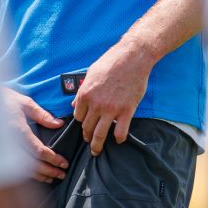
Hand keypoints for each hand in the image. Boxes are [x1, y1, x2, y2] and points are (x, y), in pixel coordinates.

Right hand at [3, 88, 69, 182]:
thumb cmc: (4, 100)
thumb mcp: (25, 103)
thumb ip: (42, 115)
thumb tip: (58, 124)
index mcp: (17, 130)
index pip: (38, 150)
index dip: (52, 158)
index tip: (63, 163)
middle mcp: (10, 142)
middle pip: (31, 164)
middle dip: (48, 171)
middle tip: (62, 174)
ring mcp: (3, 149)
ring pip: (22, 168)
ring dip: (39, 175)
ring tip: (51, 178)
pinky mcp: (0, 151)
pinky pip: (14, 167)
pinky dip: (27, 173)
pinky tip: (36, 175)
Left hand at [72, 40, 154, 155]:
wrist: (132, 57)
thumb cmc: (111, 62)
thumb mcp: (91, 74)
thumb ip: (82, 91)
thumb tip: (74, 105)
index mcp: (85, 94)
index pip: (78, 116)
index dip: (81, 122)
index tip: (85, 124)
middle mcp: (96, 104)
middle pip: (87, 127)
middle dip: (87, 136)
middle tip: (89, 141)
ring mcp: (111, 109)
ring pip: (100, 134)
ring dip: (97, 145)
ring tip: (97, 150)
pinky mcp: (127, 111)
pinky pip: (120, 132)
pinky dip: (119, 139)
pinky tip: (118, 140)